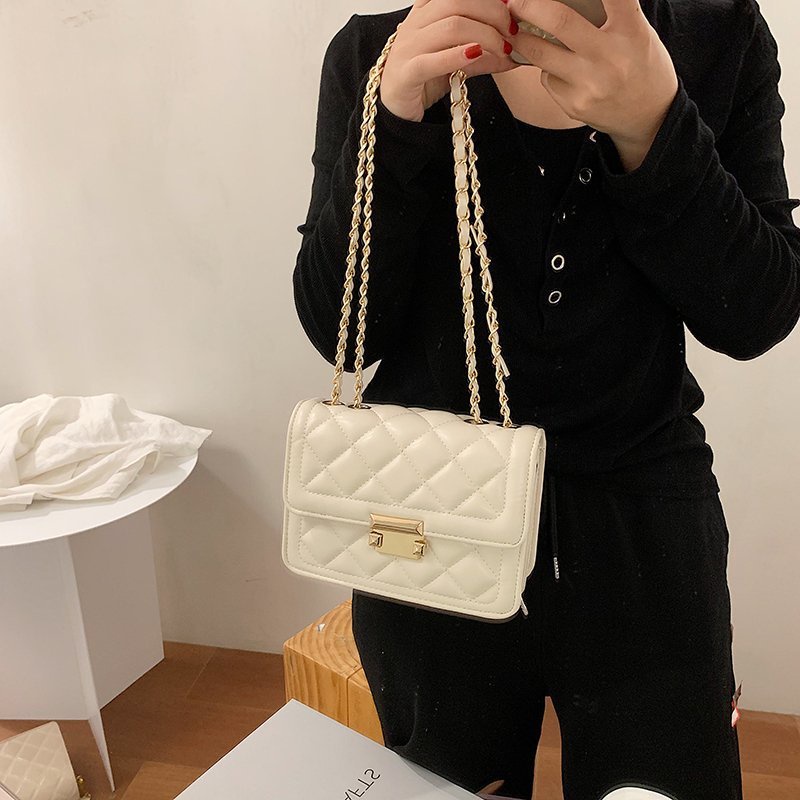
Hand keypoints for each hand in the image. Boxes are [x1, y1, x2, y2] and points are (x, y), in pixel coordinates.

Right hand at [380, 0, 521, 122]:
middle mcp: (416, 24)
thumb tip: (513, 54)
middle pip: (458, 2)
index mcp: (426, 13)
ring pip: (450, 26)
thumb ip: (482, 55)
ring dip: (484, 36)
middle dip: (493, 14)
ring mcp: (408, 47)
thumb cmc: (424, 79)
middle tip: (511, 33)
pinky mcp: (406, 73)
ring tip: (501, 50)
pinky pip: (432, 60)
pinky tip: (476, 55)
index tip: (510, 12)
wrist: (395, 107)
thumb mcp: (458, 63)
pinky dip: (457, 56)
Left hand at [507, 0, 678, 170]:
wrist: (649, 116)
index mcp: (631, 31)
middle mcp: (609, 57)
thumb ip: (611, 14)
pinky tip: (563, 71)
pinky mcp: (573, 105)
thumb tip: (567, 1)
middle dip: (528, 5)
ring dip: (522, 38)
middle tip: (513, 0)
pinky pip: (547, 78)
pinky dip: (548, 68)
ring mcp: (589, 85)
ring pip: (540, 53)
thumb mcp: (637, 33)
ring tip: (515, 29)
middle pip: (559, 21)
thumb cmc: (640, 65)